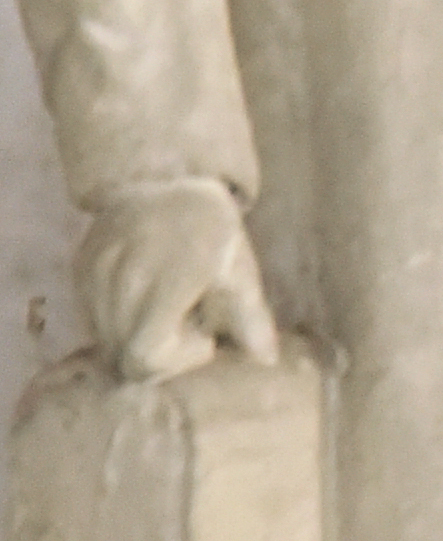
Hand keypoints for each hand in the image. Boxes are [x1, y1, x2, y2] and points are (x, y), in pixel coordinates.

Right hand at [77, 177, 278, 382]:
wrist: (167, 178)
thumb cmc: (213, 229)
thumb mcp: (239, 271)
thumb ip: (250, 319)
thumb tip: (266, 361)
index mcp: (164, 286)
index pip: (144, 358)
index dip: (175, 361)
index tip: (201, 336)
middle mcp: (120, 285)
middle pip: (122, 356)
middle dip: (156, 351)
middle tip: (185, 321)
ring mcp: (94, 278)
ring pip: (103, 339)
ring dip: (134, 335)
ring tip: (165, 305)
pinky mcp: (79, 271)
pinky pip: (91, 316)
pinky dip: (116, 319)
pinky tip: (143, 294)